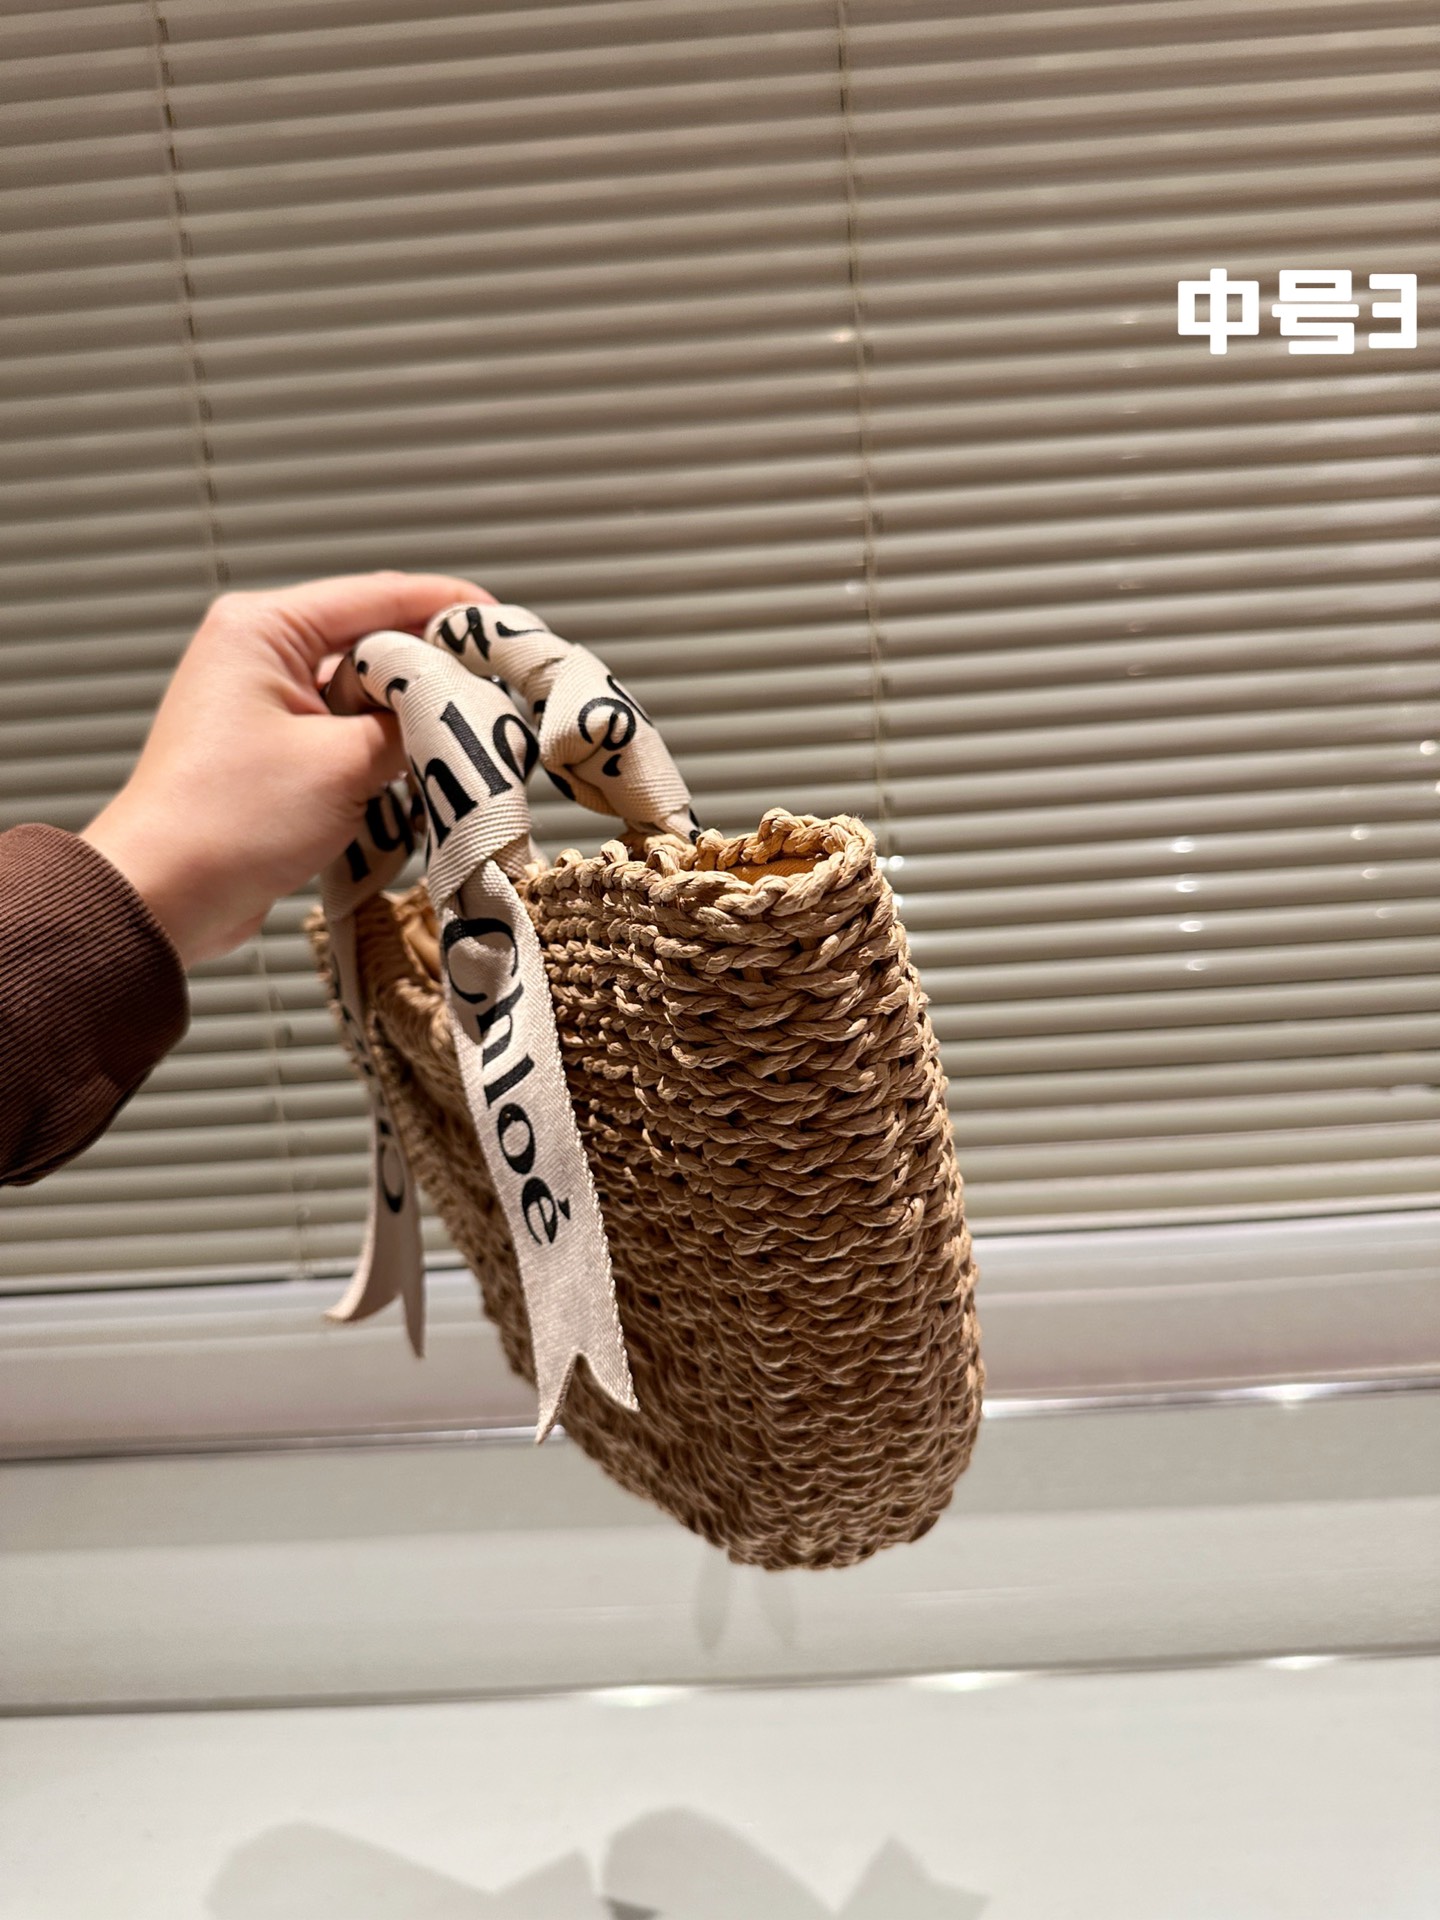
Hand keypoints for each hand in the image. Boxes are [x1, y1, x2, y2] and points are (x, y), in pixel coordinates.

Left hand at [82, 571, 492, 965]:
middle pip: (374, 643)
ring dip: (410, 721)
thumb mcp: (345, 763)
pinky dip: (382, 753)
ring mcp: (263, 704)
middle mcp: (258, 654)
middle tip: (498, 696)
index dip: (449, 608)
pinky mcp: (271, 752)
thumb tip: (464, 707)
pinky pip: (344, 735)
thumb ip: (414, 724)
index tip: (506, 628)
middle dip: (435, 673)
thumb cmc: (232, 821)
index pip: (378, 595)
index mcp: (263, 629)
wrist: (163, 899)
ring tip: (466, 742)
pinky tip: (421, 776)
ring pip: (365, 695)